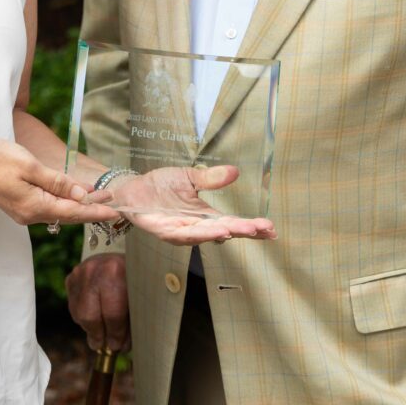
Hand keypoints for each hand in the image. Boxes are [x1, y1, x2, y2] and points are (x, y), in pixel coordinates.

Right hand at [0, 138, 117, 226]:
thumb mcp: (30, 166)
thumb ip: (57, 182)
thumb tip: (81, 196)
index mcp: (35, 206)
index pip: (74, 212)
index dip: (97, 211)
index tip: (116, 211)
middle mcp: (30, 215)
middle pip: (68, 214)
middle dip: (91, 208)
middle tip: (114, 201)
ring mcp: (23, 211)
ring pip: (58, 210)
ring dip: (78, 204)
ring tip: (99, 196)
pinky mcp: (18, 204)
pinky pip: (47, 205)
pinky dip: (63, 200)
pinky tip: (72, 192)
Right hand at [66, 253, 129, 351]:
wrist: (124, 255)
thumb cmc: (135, 279)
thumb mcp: (139, 296)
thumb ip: (131, 321)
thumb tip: (119, 347)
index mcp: (116, 272)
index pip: (112, 314)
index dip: (116, 335)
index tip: (118, 346)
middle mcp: (94, 269)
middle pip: (90, 316)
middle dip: (99, 335)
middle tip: (106, 345)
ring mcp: (80, 272)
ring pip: (80, 313)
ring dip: (91, 327)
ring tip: (103, 330)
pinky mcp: (72, 277)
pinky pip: (74, 306)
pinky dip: (84, 315)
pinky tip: (97, 314)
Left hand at [107, 165, 276, 244]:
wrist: (134, 190)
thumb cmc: (162, 186)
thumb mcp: (189, 177)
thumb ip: (210, 178)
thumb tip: (235, 171)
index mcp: (206, 215)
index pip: (233, 222)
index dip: (252, 227)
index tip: (271, 228)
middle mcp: (197, 227)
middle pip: (225, 231)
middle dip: (245, 231)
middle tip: (265, 230)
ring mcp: (182, 232)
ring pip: (207, 235)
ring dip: (225, 232)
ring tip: (244, 229)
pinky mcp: (165, 232)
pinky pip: (184, 234)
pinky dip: (199, 234)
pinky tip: (215, 232)